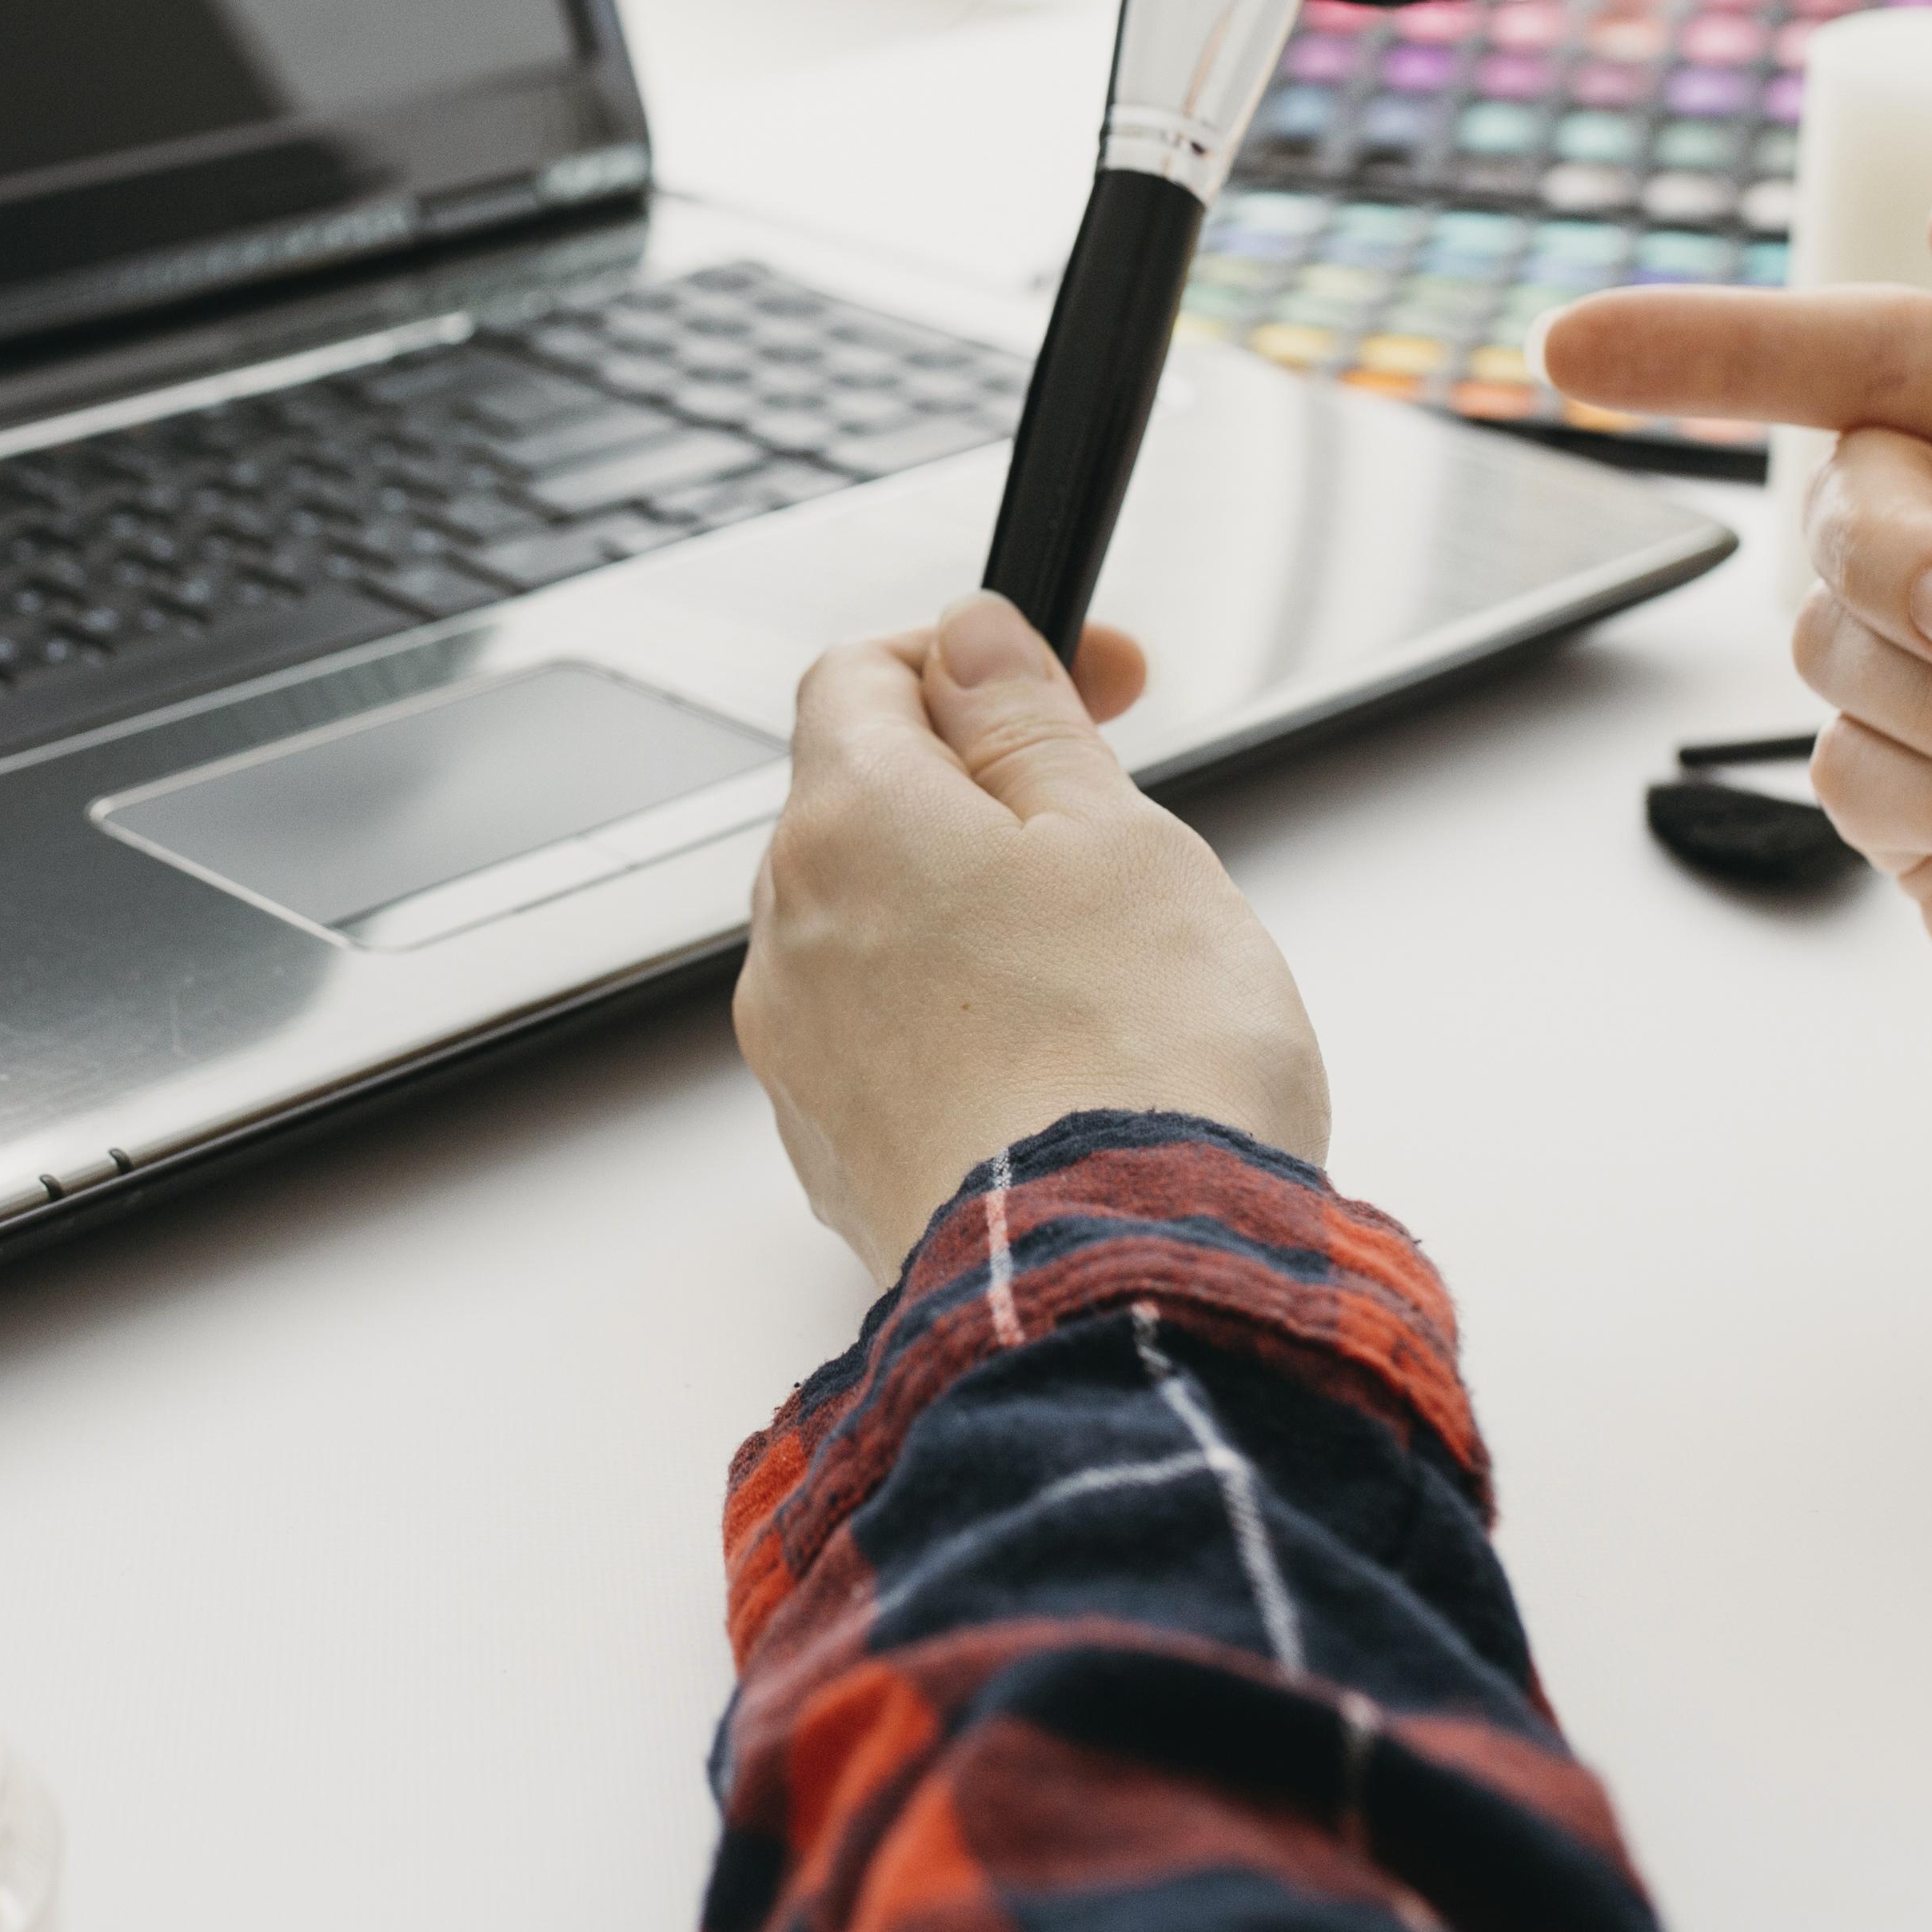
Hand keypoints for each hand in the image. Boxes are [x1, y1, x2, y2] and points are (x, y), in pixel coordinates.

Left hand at [737, 594, 1328, 1273]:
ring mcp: (803, 1061)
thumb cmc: (1141, 1061)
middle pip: (866, 808)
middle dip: (986, 797)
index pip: (861, 676)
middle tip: (1119, 835)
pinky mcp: (838, 1160)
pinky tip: (1067, 1068)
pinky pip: (888, 1047)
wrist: (1123, 1292)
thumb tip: (973, 640)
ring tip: (1110, 976)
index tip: (1094, 681)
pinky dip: (965, 1028)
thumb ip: (1028, 723)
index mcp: (848, 827)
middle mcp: (791, 940)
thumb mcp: (1118, 835)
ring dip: (976, 920)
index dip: (978, 657)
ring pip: (878, 934)